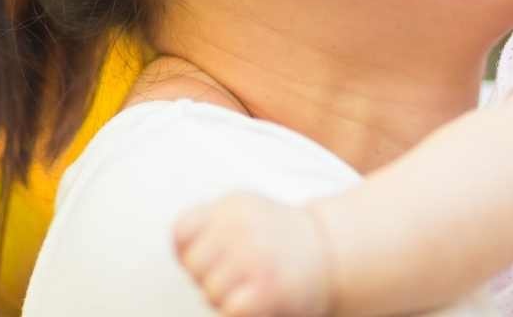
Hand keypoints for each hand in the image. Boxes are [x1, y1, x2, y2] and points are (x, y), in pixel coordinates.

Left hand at [173, 193, 332, 316]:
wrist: (333, 254)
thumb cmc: (284, 239)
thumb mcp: (246, 212)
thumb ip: (210, 223)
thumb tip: (180, 249)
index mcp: (233, 206)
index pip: (181, 233)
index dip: (192, 252)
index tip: (215, 254)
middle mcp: (242, 227)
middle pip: (193, 266)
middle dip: (210, 276)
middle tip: (241, 272)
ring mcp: (254, 258)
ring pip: (209, 291)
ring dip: (227, 297)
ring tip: (254, 283)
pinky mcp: (266, 290)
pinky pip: (229, 309)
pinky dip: (239, 310)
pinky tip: (259, 298)